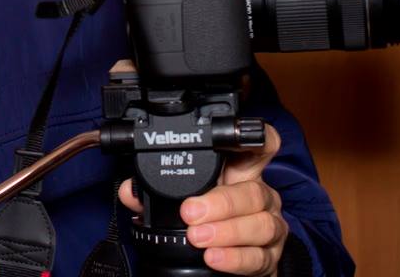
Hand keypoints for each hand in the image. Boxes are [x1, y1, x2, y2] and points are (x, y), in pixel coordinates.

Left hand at [109, 60, 288, 275]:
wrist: (229, 259)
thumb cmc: (209, 218)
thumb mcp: (183, 198)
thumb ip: (154, 192)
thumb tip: (129, 191)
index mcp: (240, 173)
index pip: (259, 147)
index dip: (253, 140)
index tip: (230, 143)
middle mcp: (259, 197)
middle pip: (253, 191)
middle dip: (222, 202)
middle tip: (191, 212)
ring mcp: (269, 226)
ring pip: (260, 223)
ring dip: (227, 232)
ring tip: (198, 238)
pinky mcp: (271, 257)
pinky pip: (259, 256)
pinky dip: (235, 258)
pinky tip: (214, 257)